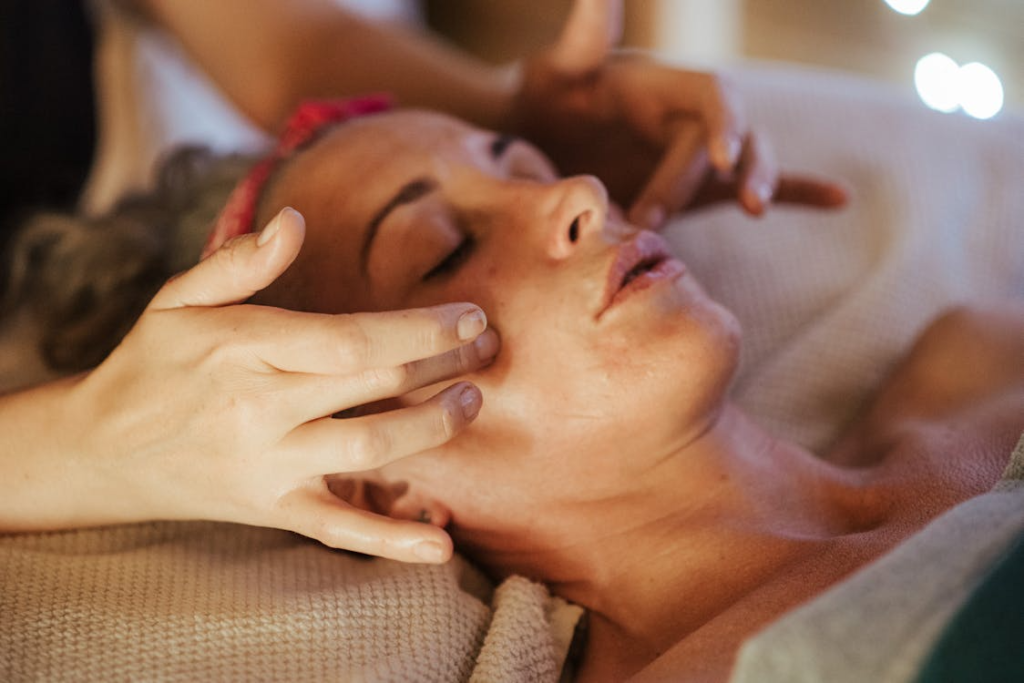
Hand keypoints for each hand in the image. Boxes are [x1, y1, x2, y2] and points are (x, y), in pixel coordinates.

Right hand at [62, 208, 497, 562]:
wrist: (101, 452)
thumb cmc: (151, 363)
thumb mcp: (176, 300)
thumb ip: (237, 263)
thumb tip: (294, 221)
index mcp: (243, 349)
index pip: (350, 338)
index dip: (420, 328)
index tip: (469, 315)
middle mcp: (259, 409)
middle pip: (374, 384)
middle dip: (444, 364)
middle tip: (489, 348)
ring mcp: (268, 466)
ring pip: (369, 449)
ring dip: (433, 428)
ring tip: (473, 401)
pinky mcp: (272, 509)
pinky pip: (338, 530)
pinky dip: (390, 542)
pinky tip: (440, 546)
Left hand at [510, 0, 846, 228]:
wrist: (545, 139)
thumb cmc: (549, 100)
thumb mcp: (560, 70)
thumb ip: (586, 38)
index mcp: (668, 86)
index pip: (711, 97)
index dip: (722, 122)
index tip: (718, 159)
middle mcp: (695, 116)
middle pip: (721, 142)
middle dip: (692, 180)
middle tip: (651, 220)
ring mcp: (706, 152)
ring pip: (752, 161)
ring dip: (758, 183)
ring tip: (754, 209)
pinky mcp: (707, 186)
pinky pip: (765, 184)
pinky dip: (802, 191)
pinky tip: (839, 198)